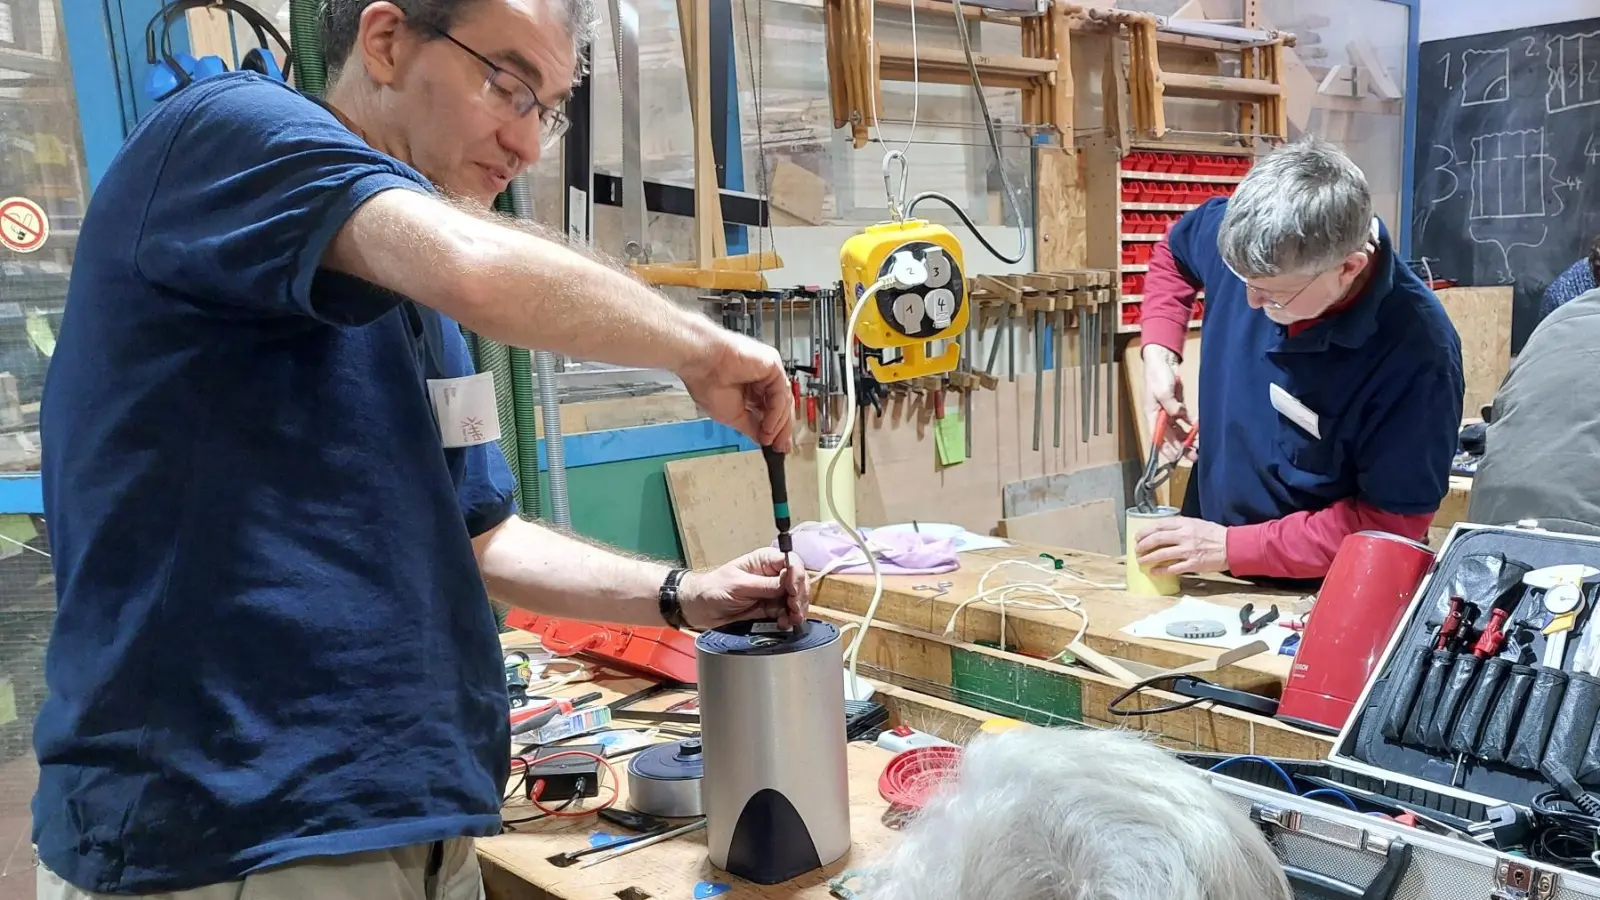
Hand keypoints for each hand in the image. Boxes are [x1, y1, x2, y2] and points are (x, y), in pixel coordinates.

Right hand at [678, 330, 793, 451]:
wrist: (700, 363)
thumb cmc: (707, 382)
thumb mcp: (732, 416)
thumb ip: (751, 427)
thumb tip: (762, 439)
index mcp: (751, 389)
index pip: (770, 410)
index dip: (774, 429)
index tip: (775, 446)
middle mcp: (762, 379)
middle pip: (781, 406)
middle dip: (781, 429)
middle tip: (779, 447)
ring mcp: (768, 372)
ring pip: (783, 402)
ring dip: (778, 424)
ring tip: (768, 439)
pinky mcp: (773, 366)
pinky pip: (780, 394)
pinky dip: (776, 413)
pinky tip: (768, 426)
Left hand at [680, 547, 809, 629]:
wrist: (701, 609)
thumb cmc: (714, 589)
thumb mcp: (739, 585)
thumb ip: (764, 585)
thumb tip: (788, 580)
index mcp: (764, 560)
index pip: (791, 561)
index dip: (797, 576)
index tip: (793, 591)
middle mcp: (772, 574)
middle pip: (799, 581)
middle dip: (800, 596)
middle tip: (794, 610)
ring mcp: (773, 592)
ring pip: (797, 599)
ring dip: (797, 610)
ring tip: (790, 620)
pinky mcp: (771, 608)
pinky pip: (787, 613)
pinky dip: (789, 619)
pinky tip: (784, 624)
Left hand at [1135, 516, 1228, 575]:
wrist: (1232, 546)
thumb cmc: (1215, 534)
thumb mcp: (1197, 523)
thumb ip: (1181, 526)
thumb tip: (1164, 530)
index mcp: (1185, 523)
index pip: (1159, 525)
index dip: (1145, 531)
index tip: (1138, 536)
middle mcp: (1184, 536)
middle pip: (1157, 539)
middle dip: (1143, 545)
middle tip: (1137, 549)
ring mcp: (1188, 551)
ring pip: (1161, 554)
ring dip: (1148, 558)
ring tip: (1141, 561)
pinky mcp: (1193, 564)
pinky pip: (1172, 568)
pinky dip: (1161, 571)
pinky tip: (1154, 572)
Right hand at [1141, 343, 1192, 460]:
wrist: (1162, 360)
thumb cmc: (1157, 375)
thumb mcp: (1162, 391)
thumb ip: (1171, 406)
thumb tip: (1180, 417)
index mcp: (1152, 415)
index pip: (1157, 437)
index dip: (1166, 448)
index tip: (1176, 457)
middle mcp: (1159, 416)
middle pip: (1170, 436)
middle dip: (1180, 447)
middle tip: (1193, 457)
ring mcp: (1169, 411)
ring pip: (1178, 430)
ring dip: (1187, 439)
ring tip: (1198, 447)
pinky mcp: (1178, 405)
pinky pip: (1185, 419)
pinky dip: (1191, 426)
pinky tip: (1199, 431)